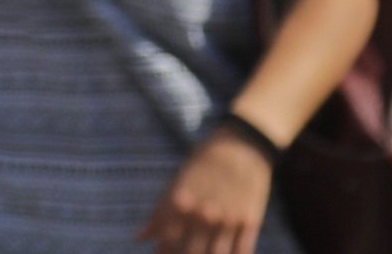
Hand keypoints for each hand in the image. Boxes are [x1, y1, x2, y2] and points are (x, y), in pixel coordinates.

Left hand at [140, 124, 275, 252]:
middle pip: (191, 251)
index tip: (161, 251)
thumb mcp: (177, 180)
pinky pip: (240, 251)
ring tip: (200, 252)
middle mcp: (204, 212)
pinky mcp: (250, 222)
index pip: (168, 237)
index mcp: (183, 201)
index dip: (163, 250)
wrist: (243, 147)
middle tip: (179, 253)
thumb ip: (159, 211)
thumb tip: (141, 237)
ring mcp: (228, 219)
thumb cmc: (205, 162)